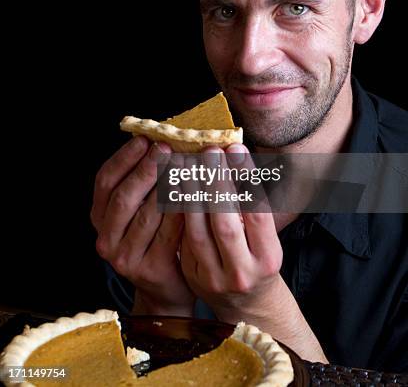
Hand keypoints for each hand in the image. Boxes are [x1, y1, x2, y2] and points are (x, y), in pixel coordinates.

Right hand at [91, 136, 195, 315]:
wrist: (168, 287)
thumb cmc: (158, 236)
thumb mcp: (140, 210)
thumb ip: (144, 181)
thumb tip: (159, 138)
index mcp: (100, 218)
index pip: (104, 182)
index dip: (123, 158)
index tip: (143, 139)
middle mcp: (106, 239)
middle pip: (123, 197)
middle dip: (145, 169)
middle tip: (165, 148)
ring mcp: (126, 258)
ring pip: (147, 215)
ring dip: (166, 186)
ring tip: (184, 165)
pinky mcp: (151, 269)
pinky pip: (169, 233)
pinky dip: (182, 210)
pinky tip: (195, 192)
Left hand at [180, 144, 327, 361]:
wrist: (248, 304)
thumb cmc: (258, 258)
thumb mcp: (266, 236)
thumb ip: (253, 203)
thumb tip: (235, 154)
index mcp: (268, 258)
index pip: (257, 212)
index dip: (245, 178)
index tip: (235, 148)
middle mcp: (242, 271)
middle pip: (225, 222)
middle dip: (214, 183)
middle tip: (208, 151)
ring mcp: (214, 279)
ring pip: (197, 232)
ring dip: (189, 194)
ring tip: (186, 164)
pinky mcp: (193, 278)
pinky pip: (182, 241)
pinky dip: (178, 212)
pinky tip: (174, 187)